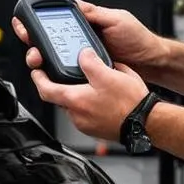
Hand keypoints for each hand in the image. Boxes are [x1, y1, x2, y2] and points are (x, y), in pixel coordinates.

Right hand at [12, 0, 165, 80]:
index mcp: (87, 23)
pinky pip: (67, 71)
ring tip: (39, 60)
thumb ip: (93, 12)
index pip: (57, 19)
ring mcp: (83, 56)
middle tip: (32, 47)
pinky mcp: (87, 71)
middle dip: (34, 43)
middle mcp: (82, 39)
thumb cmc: (138, 38)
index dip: (39, 21)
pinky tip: (52, 73)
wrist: (151, 62)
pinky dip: (57, 73)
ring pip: (55, 57)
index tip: (25, 23)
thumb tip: (73, 3)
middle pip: (50, 40)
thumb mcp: (116, 18)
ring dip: (43, 59)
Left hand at [28, 48, 148, 142]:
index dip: (37, 79)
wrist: (147, 123)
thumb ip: (90, 62)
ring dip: (79, 94)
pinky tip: (103, 97)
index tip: (36, 71)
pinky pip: (87, 113)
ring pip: (75, 106)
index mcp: (74, 100)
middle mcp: (76, 115)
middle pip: (59, 97)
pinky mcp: (96, 129)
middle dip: (61, 85)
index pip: (44, 89)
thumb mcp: (107, 74)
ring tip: (92, 84)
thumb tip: (82, 54)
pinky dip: (90, 104)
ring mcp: (86, 125)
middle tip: (65, 74)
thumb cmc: (129, 104)